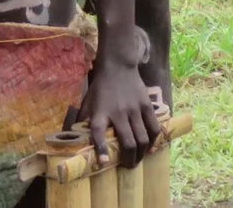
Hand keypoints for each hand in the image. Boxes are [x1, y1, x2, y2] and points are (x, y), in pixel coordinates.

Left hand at [79, 54, 161, 170]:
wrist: (118, 65)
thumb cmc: (101, 87)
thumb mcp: (89, 102)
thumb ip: (87, 119)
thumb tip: (78, 138)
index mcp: (100, 112)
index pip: (98, 132)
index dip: (101, 149)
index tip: (104, 162)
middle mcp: (118, 112)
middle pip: (128, 143)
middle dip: (129, 160)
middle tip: (128, 166)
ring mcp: (134, 109)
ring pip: (143, 138)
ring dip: (141, 154)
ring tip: (138, 159)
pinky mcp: (146, 105)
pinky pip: (154, 127)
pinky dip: (153, 140)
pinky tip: (150, 146)